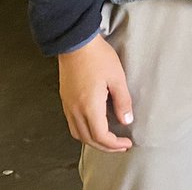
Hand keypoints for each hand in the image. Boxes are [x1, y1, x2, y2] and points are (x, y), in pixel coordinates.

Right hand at [57, 33, 133, 151]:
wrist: (76, 43)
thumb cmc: (98, 57)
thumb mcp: (117, 78)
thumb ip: (123, 101)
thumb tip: (126, 121)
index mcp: (89, 106)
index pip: (101, 136)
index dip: (114, 144)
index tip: (126, 143)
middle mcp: (75, 110)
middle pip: (88, 139)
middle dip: (105, 146)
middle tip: (120, 146)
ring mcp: (67, 106)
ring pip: (78, 134)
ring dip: (93, 141)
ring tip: (108, 139)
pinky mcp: (65, 100)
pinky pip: (73, 124)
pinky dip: (84, 132)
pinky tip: (94, 126)